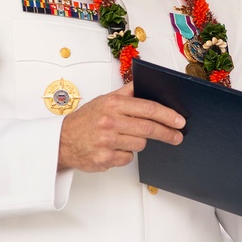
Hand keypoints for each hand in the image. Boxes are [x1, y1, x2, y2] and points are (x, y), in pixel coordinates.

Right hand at [57, 82, 185, 171]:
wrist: (62, 141)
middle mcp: (110, 122)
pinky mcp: (105, 159)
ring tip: (127, 137)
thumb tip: (147, 82)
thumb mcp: (105, 100)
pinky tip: (115, 148)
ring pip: (140, 144)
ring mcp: (107, 142)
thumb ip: (127, 92)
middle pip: (149, 128)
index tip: (179, 120)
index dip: (167, 115)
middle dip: (167, 133)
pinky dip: (126, 154)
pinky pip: (129, 158)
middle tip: (177, 136)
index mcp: (112, 105)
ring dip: (140, 142)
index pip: (148, 108)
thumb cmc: (86, 119)